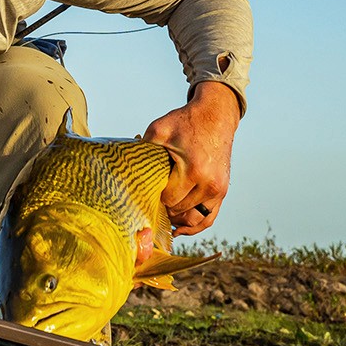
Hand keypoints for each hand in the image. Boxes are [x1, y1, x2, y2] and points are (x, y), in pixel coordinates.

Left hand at [143, 81, 240, 235]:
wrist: (215, 116)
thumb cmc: (185, 122)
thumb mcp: (159, 130)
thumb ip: (142, 150)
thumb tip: (123, 168)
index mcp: (194, 171)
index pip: (168, 200)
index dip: (153, 198)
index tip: (142, 193)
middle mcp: (209, 184)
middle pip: (179, 211)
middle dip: (162, 209)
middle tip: (146, 203)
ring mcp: (219, 190)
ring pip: (194, 219)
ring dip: (176, 219)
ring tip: (160, 216)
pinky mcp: (223, 191)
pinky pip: (209, 218)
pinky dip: (194, 225)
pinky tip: (178, 228)